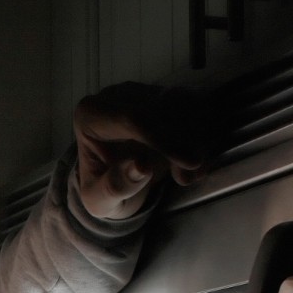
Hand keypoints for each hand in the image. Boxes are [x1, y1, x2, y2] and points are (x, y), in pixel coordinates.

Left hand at [72, 81, 214, 219]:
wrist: (112, 180)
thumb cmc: (102, 190)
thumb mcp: (100, 199)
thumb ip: (115, 186)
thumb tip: (141, 166)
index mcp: (90, 115)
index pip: (132, 118)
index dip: (165, 139)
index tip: (192, 162)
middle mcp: (117, 96)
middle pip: (163, 108)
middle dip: (184, 144)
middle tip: (187, 178)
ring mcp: (142, 92)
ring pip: (184, 104)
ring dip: (196, 140)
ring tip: (188, 176)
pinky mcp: (164, 95)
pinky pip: (194, 107)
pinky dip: (202, 134)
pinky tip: (195, 165)